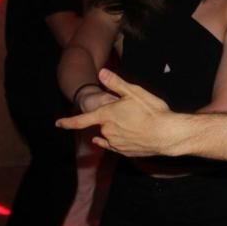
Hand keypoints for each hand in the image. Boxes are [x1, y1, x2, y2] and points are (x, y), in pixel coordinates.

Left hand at [57, 69, 180, 156]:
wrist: (168, 134)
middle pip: (103, 123)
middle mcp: (107, 132)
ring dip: (117, 128)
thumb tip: (101, 72)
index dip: (68, 122)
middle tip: (132, 111)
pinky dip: (118, 140)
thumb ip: (115, 83)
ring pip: (110, 134)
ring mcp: (116, 144)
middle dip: (112, 117)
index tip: (58, 124)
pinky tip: (125, 136)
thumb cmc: (152, 111)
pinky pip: (116, 145)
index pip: (81, 121)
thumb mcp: (134, 92)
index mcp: (106, 116)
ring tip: (137, 122)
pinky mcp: (125, 152)